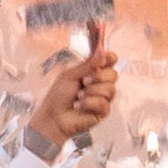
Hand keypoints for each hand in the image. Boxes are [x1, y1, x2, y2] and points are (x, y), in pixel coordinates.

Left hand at [24, 30, 117, 154]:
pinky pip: (103, 103)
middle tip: (84, 81)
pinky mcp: (103, 111)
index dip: (110, 58)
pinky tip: (80, 106)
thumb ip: (88, 63)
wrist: (53, 116)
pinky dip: (89, 104)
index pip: (110, 60)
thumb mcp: (70, 74)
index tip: (104, 59)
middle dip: (99, 77)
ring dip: (91, 92)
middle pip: (114, 74)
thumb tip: (102, 51)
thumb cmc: (58, 96)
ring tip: (78, 96)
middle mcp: (100, 83)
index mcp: (93, 71)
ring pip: (110, 89)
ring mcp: (103, 97)